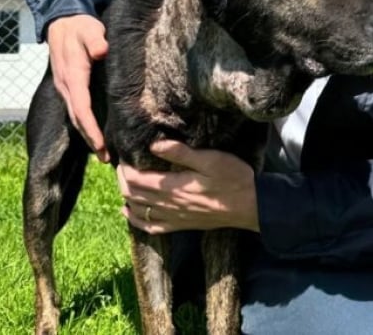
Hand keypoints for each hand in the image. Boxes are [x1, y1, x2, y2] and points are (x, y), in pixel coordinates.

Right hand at [47, 14, 109, 161]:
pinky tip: (96, 134)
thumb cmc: (80, 26)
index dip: (90, 128)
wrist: (62, 20)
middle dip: (90, 140)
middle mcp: (65, 86)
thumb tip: (101, 50)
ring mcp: (65, 88)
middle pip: (77, 119)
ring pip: (75, 117)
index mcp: (72, 76)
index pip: (81, 108)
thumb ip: (95, 39)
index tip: (101, 145)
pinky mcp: (69, 87)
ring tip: (103, 154)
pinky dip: (85, 124)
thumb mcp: (89, 28)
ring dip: (87, 135)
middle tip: (107, 159)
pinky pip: (76, 110)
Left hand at [117, 140, 259, 234]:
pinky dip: (136, 220)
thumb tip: (153, 146)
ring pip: (138, 210)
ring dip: (126, 196)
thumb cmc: (233, 178)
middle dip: (121, 180)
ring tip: (125, 182)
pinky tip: (130, 212)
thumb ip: (181, 153)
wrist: (250, 205)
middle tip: (122, 166)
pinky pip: (151, 227)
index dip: (124, 168)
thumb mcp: (210, 159)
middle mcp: (169, 205)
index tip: (124, 156)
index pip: (136, 179)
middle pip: (132, 194)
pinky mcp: (181, 225)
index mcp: (174, 187)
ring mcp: (174, 217)